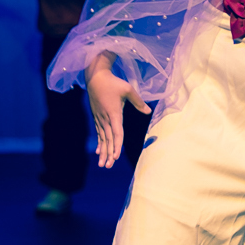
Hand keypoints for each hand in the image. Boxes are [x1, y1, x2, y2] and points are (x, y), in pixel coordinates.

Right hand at [86, 52, 148, 168]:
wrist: (95, 78)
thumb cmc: (113, 83)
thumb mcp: (128, 89)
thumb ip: (138, 101)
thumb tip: (148, 111)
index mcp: (114, 113)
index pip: (117, 133)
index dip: (117, 145)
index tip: (116, 156)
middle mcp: (106, 118)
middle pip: (108, 139)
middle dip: (109, 153)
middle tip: (108, 166)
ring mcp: (100, 118)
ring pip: (103, 138)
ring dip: (103, 151)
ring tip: (103, 164)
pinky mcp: (97, 117)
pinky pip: (99, 133)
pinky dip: (100, 143)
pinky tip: (99, 151)